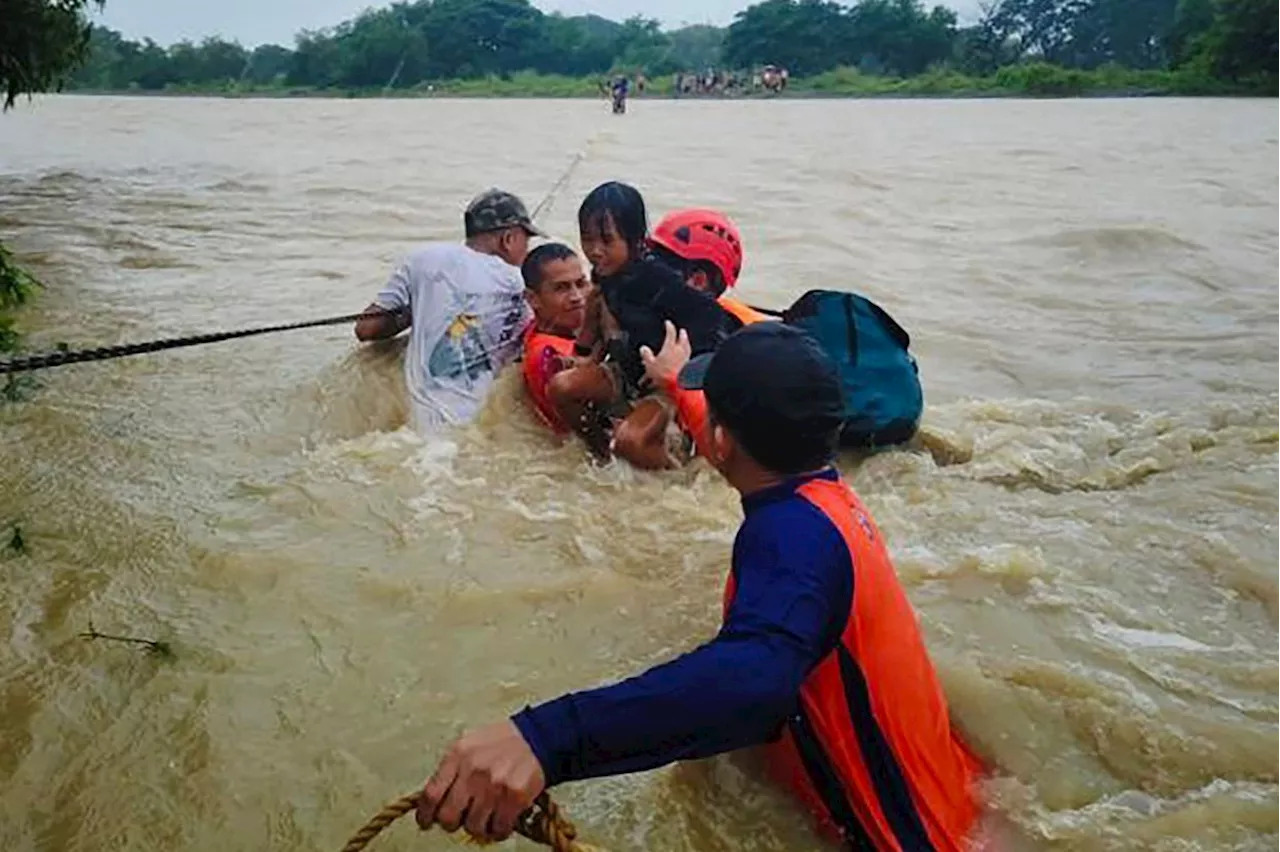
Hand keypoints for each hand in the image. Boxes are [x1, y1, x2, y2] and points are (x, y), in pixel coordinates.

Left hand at [415, 720, 545, 842]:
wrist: (537, 737)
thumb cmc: (501, 742)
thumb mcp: (468, 745)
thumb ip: (451, 769)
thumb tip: (433, 800)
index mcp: (458, 755)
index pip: (431, 795)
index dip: (425, 815)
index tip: (426, 822)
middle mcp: (473, 770)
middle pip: (448, 816)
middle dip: (451, 823)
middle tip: (460, 818)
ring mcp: (494, 785)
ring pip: (473, 826)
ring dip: (477, 827)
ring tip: (484, 817)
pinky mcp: (515, 797)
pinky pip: (498, 828)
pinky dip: (497, 830)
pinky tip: (500, 821)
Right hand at [640, 321, 690, 390]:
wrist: (679, 386)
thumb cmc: (664, 375)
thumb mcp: (650, 365)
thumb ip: (647, 355)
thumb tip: (643, 348)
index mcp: (670, 347)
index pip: (671, 333)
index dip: (669, 327)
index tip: (668, 323)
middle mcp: (680, 350)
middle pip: (683, 339)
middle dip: (682, 334)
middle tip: (682, 331)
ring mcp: (686, 358)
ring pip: (687, 347)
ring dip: (686, 343)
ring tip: (685, 342)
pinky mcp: (690, 366)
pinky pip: (689, 356)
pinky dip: (687, 354)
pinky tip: (686, 357)